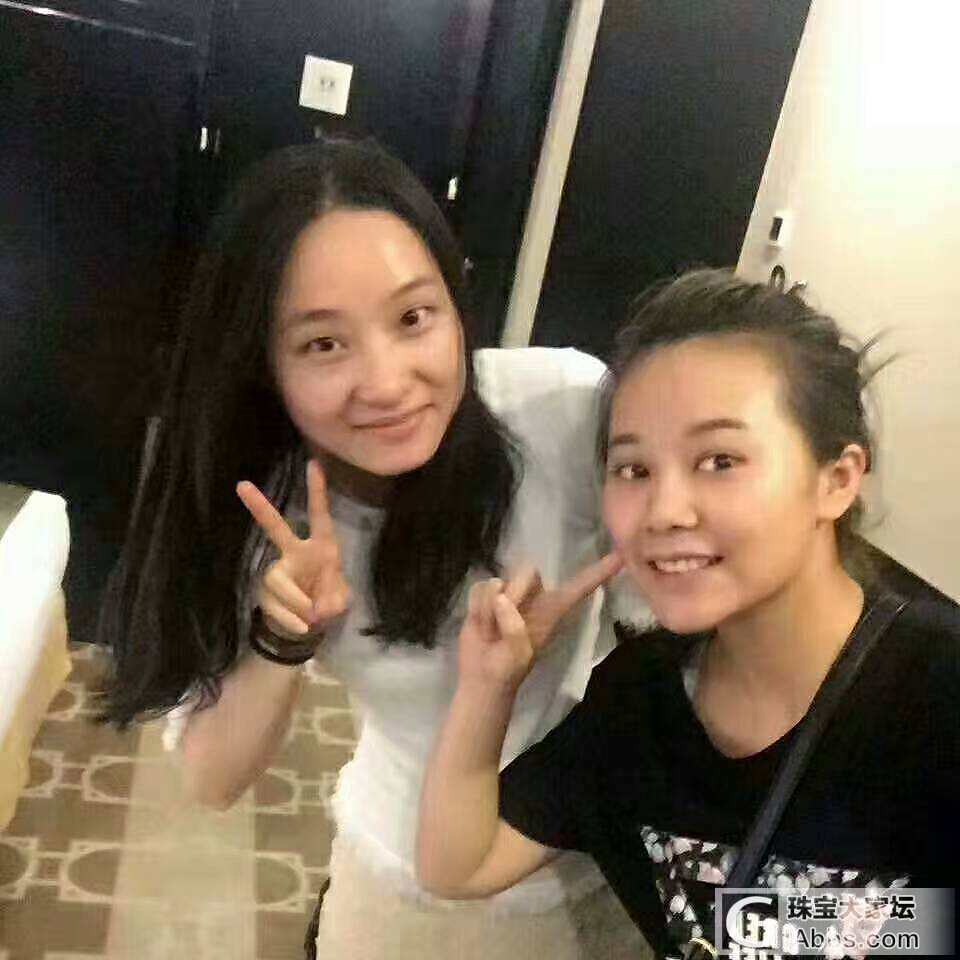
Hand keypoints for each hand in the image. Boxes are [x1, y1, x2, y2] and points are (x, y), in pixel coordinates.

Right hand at [236, 459, 349, 640]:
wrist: (310, 626)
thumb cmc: (328, 600)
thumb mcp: (341, 600)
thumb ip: (334, 599)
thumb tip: (314, 607)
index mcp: (321, 547)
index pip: (319, 516)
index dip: (317, 492)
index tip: (313, 464)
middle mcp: (295, 553)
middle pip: (276, 528)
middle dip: (260, 508)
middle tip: (242, 485)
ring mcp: (277, 572)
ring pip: (277, 579)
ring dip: (297, 601)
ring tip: (313, 616)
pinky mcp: (265, 593)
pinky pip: (274, 604)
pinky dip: (291, 618)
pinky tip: (304, 627)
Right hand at [456, 552, 622, 690]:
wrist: (481, 676)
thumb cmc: (508, 668)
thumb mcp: (518, 654)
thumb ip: (514, 627)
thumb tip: (501, 598)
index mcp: (553, 611)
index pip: (580, 588)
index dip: (599, 572)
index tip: (620, 555)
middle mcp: (535, 597)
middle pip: (528, 571)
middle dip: (514, 593)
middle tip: (502, 625)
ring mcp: (509, 594)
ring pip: (499, 581)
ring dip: (490, 609)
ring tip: (492, 631)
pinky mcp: (487, 596)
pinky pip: (480, 589)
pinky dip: (477, 609)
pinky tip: (481, 625)